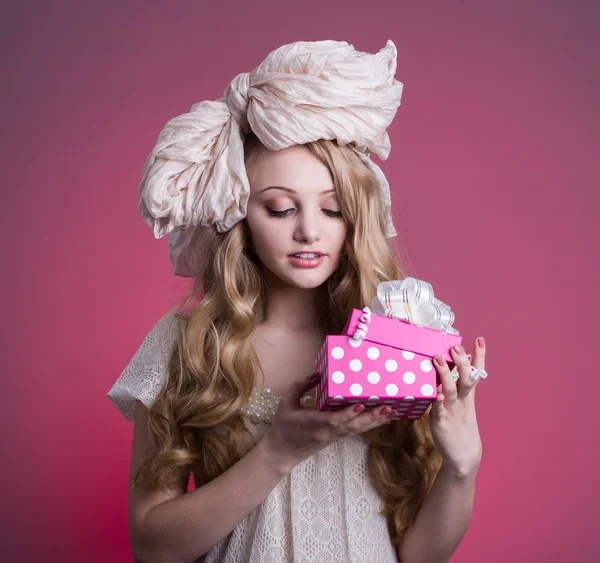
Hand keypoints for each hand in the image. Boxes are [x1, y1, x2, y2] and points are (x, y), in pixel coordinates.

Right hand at [262, 373, 395, 470]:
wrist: (281, 453)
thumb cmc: (282, 426)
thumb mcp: (286, 403)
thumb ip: (300, 387)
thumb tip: (317, 374)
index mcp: (313, 423)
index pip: (334, 420)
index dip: (349, 413)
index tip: (362, 404)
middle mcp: (327, 432)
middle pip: (352, 426)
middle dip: (371, 417)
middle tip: (388, 408)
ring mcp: (333, 437)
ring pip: (357, 430)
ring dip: (375, 421)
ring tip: (391, 412)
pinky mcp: (336, 439)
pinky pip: (355, 431)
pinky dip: (369, 425)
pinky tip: (381, 419)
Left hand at [429, 338, 485, 475]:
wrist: (464, 456)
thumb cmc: (460, 425)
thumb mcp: (462, 404)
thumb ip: (458, 386)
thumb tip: (452, 366)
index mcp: (467, 395)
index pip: (476, 373)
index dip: (479, 356)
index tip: (480, 339)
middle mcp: (462, 401)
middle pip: (465, 379)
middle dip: (461, 362)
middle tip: (455, 346)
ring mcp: (452, 411)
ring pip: (450, 390)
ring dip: (445, 374)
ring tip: (439, 359)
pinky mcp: (441, 422)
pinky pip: (439, 410)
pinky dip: (438, 402)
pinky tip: (436, 394)